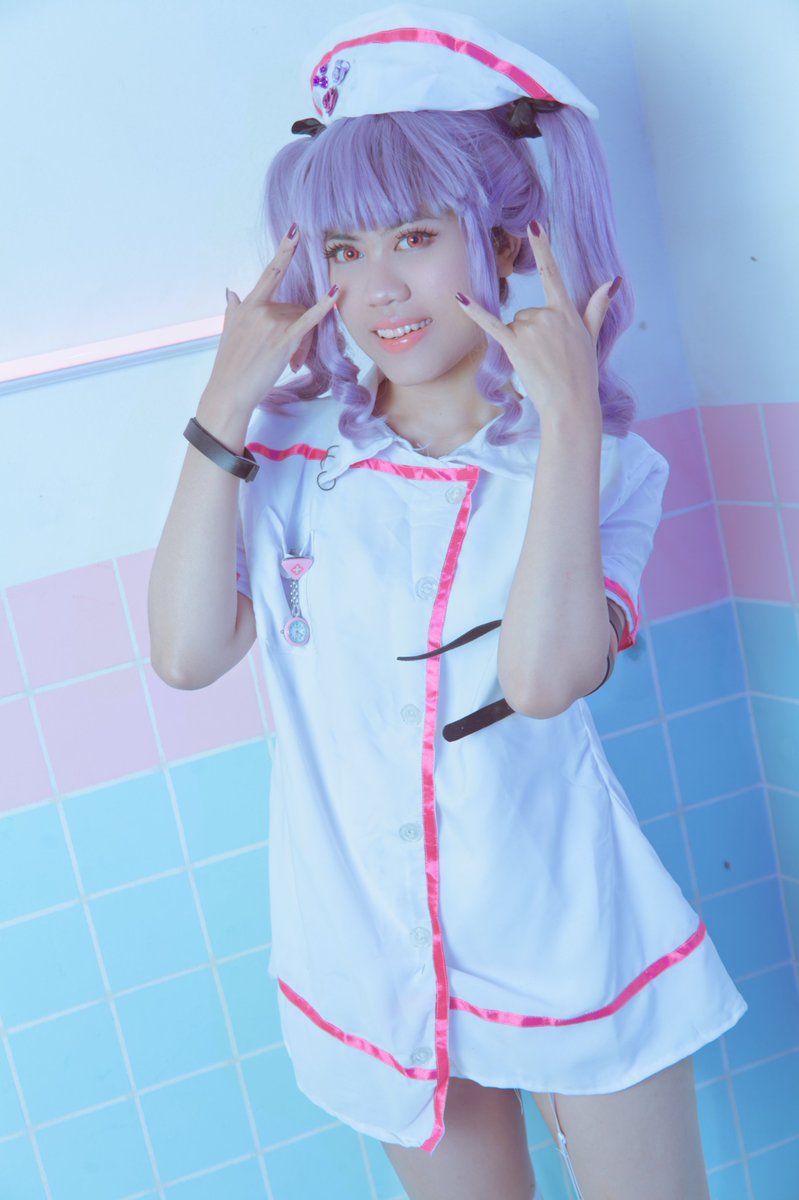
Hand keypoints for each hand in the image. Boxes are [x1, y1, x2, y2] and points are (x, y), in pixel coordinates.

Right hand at [205, 226, 339, 414]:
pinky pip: (309, 320)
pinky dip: (323, 307)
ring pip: (302, 321)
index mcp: (248, 305)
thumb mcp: (228, 332)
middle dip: (296, 327)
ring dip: (302, 341)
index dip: (284, 251)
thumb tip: (231, 292)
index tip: (295, 231)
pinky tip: (334, 294)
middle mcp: (260, 309)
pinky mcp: (284, 340)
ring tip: (288, 363)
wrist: (228, 392)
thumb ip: (233, 309)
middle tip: (288, 356)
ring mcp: (272, 323)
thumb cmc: (229, 366)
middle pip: (294, 307)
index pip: (270, 273)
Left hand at [455, 222, 618, 424]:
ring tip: (538, 363)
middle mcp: (547, 315)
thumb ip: (597, 307)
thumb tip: (613, 281)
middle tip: (547, 358)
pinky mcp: (514, 345)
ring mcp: (530, 329)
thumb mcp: (592, 337)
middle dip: (533, 333)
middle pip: (528, 312)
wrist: (570, 402)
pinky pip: (490, 324)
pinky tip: (458, 299)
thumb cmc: (582, 374)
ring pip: (515, 325)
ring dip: (521, 342)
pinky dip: (474, 312)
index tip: (535, 225)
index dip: (543, 248)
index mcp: (566, 311)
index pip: (553, 273)